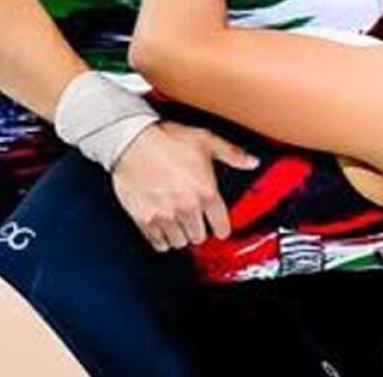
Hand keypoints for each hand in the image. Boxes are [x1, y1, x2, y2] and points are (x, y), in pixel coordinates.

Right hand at [111, 121, 258, 250]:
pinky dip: (161, 238)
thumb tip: (251, 162)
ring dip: (179, 234)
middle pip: (199, 237)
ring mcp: (165, 215)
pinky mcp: (145, 219)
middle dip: (198, 229)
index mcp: (206, 191)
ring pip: (179, 242)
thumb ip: (231, 153)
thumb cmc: (166, 139)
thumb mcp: (205, 140)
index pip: (222, 227)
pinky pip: (158, 243)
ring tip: (176, 221)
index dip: (220, 227)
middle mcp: (187, 207)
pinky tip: (161, 227)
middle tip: (192, 218)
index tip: (217, 226)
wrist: (131, 139)